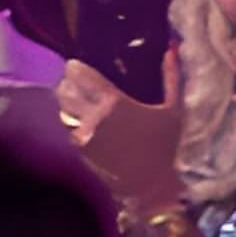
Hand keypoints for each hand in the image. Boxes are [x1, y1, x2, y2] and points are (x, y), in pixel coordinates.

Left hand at [58, 59, 183, 219]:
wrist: (152, 188)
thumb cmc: (166, 147)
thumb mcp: (173, 110)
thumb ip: (172, 77)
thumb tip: (172, 48)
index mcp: (115, 103)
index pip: (82, 77)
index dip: (74, 69)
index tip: (73, 64)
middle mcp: (94, 118)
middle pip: (65, 92)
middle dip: (66, 84)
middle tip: (71, 80)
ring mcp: (84, 137)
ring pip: (63, 112)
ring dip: (64, 103)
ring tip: (71, 97)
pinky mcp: (81, 153)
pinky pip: (68, 131)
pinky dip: (70, 123)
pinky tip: (78, 119)